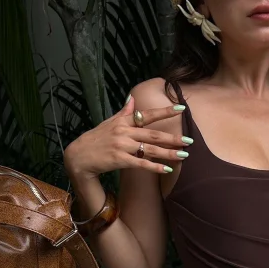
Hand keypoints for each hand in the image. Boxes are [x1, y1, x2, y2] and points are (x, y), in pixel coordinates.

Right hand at [63, 94, 190, 179]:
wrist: (79, 156)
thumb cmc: (96, 139)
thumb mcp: (109, 122)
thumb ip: (123, 112)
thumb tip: (132, 97)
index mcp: (123, 121)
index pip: (147, 114)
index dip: (165, 111)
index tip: (181, 108)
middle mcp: (124, 131)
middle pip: (153, 134)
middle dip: (173, 138)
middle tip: (189, 140)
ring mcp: (122, 146)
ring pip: (150, 149)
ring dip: (168, 153)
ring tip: (184, 155)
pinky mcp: (120, 160)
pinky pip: (141, 163)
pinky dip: (154, 166)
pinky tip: (167, 169)